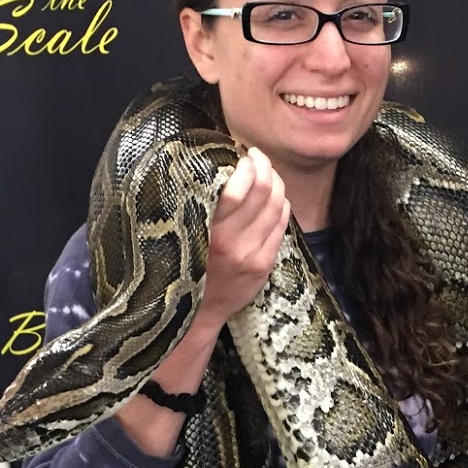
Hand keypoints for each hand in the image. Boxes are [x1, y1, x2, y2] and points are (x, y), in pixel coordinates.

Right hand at [195, 147, 289, 334]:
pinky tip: (274, 198)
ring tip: (266, 174)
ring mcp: (252, 255)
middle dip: (264, 166)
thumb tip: (221, 166)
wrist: (197, 313)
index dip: (246, 165)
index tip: (241, 154)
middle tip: (257, 157)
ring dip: (275, 182)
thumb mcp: (185, 233)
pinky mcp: (264, 265)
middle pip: (263, 191)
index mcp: (207, 231)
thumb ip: (203, 206)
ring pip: (277, 205)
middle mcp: (232, 243)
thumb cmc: (186, 265)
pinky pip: (282, 224)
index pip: (237, 189)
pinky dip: (282, 205)